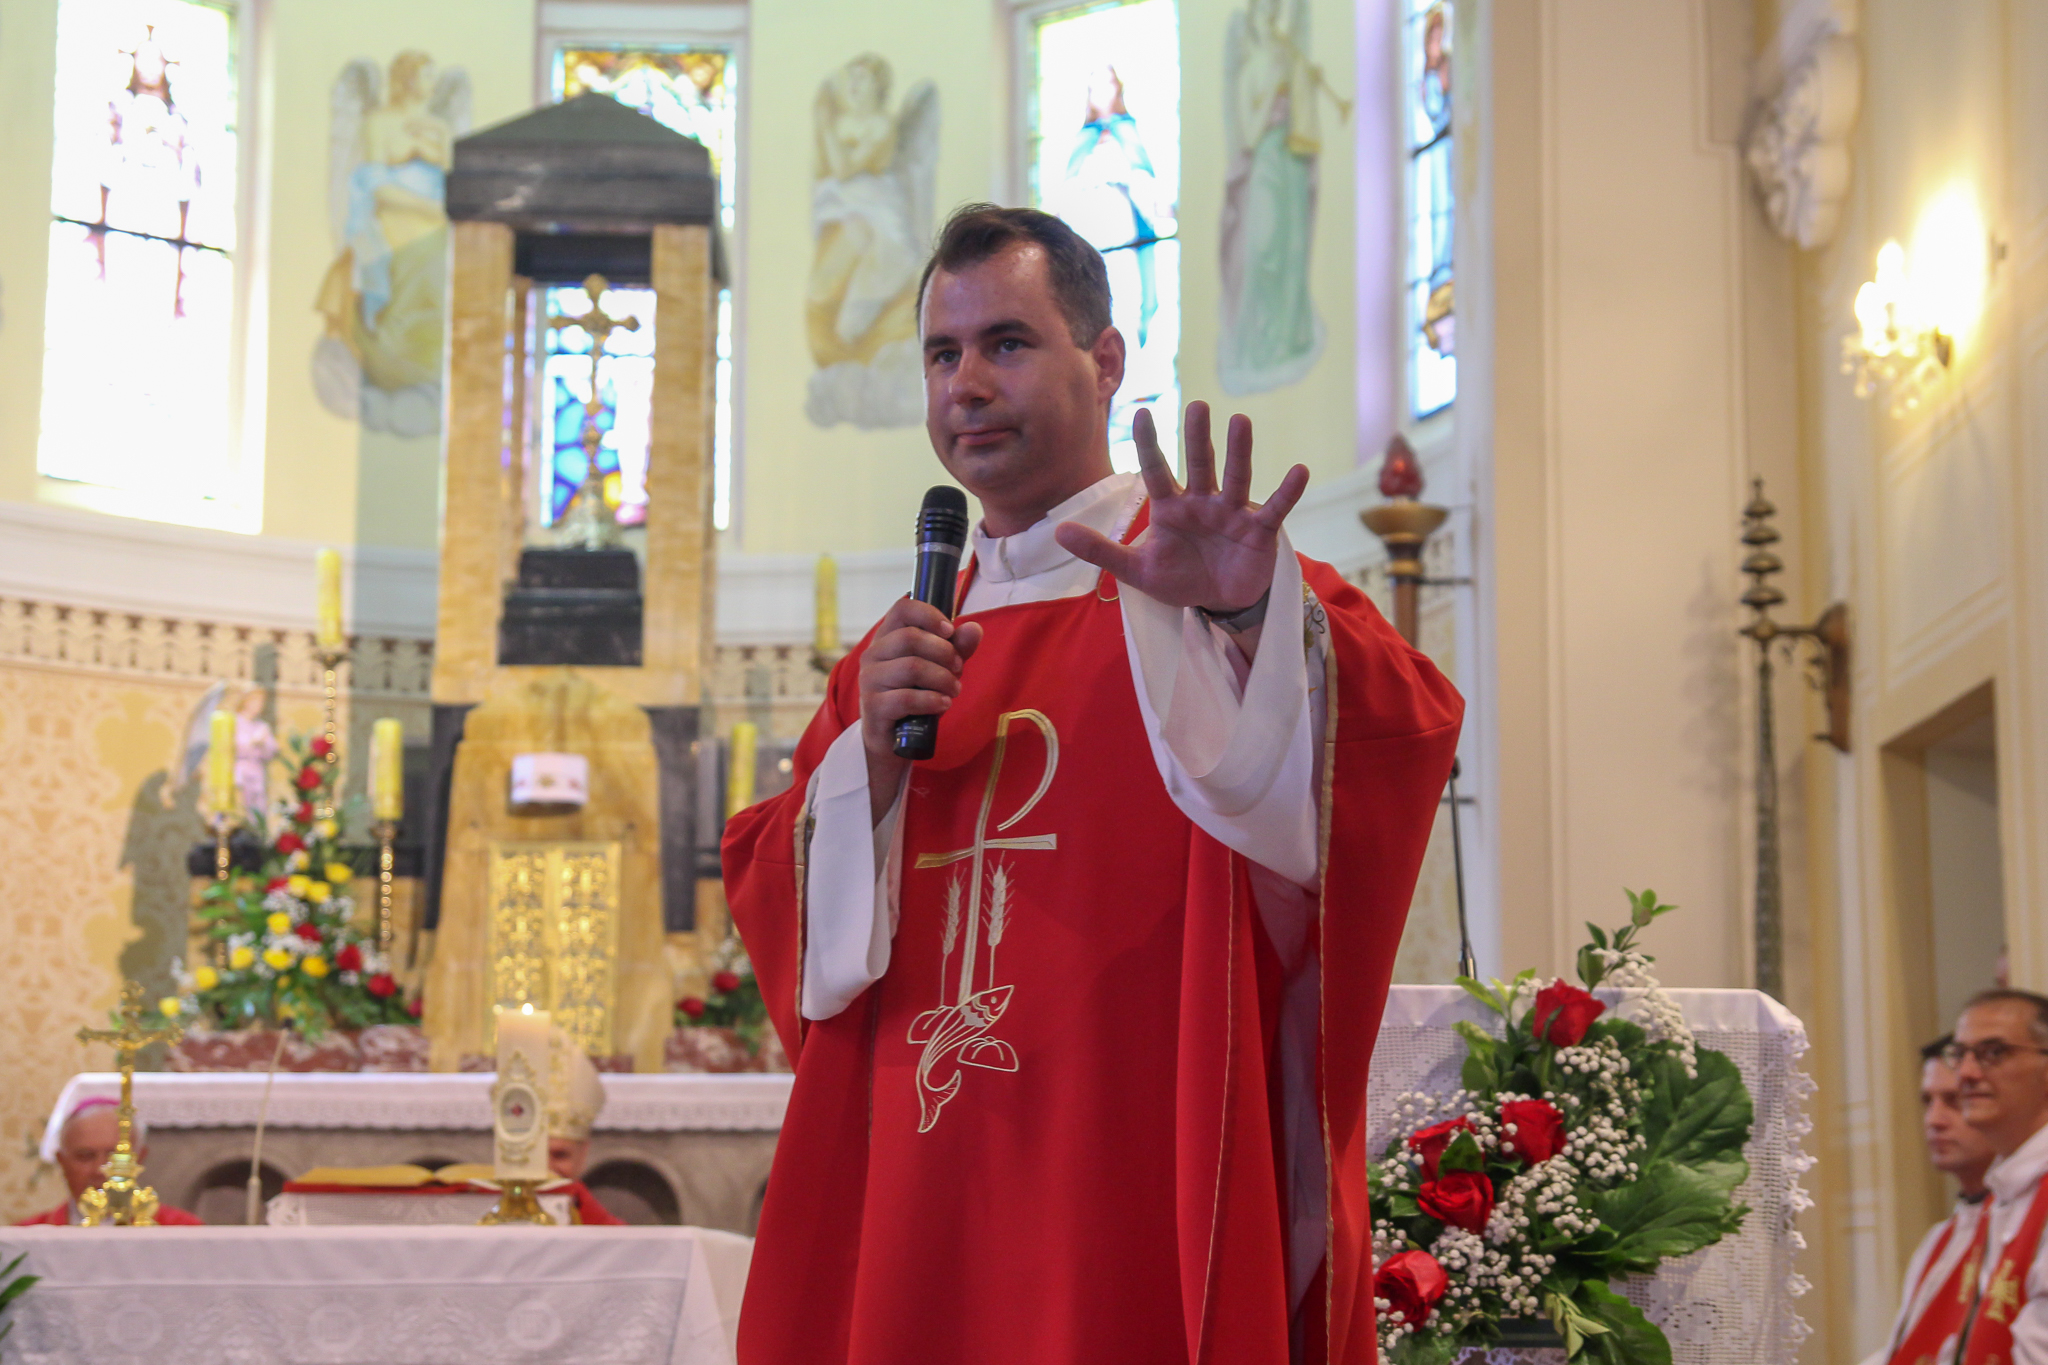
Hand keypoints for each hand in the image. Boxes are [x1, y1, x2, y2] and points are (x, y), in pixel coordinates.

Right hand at [857, 597, 984, 821]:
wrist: (895, 739)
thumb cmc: (917, 696)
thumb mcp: (940, 669)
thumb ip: (957, 648)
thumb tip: (974, 628)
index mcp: (887, 637)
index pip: (902, 608)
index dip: (929, 614)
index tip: (949, 631)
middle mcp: (873, 654)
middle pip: (910, 638)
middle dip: (944, 652)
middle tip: (958, 668)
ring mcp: (869, 681)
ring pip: (911, 667)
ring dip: (942, 678)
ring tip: (954, 690)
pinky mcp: (873, 707)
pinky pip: (906, 698)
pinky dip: (932, 700)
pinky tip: (943, 704)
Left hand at [1054, 401, 1308, 613]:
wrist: (1218, 603)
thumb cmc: (1179, 578)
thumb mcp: (1135, 570)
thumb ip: (1100, 549)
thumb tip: (1057, 530)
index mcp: (1170, 508)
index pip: (1156, 471)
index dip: (1149, 444)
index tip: (1142, 411)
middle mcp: (1202, 502)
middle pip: (1198, 465)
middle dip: (1197, 437)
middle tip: (1197, 405)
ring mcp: (1232, 513)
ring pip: (1235, 477)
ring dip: (1238, 451)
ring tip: (1240, 421)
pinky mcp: (1260, 531)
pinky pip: (1276, 508)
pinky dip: (1287, 492)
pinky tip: (1299, 470)